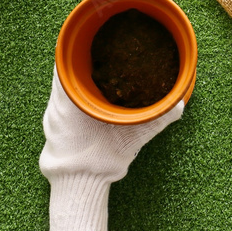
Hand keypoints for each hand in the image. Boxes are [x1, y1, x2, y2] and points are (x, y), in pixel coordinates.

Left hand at [39, 65, 183, 230]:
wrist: (79, 190)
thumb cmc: (99, 164)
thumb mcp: (130, 139)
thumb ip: (154, 121)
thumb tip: (179, 105)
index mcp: (68, 103)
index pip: (66, 66)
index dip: (78, 51)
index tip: (91, 40)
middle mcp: (55, 108)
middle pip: (64, 74)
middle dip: (81, 63)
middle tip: (101, 52)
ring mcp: (52, 119)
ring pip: (62, 89)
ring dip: (77, 79)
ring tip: (97, 69)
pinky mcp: (54, 130)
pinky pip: (61, 102)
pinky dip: (74, 94)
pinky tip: (90, 96)